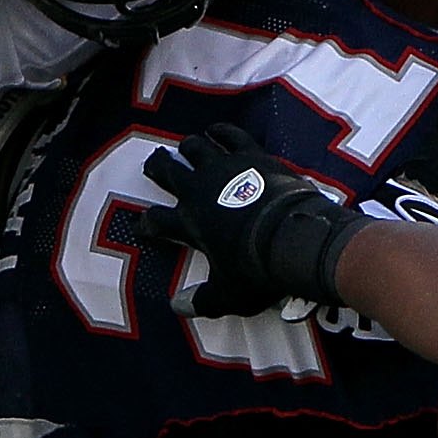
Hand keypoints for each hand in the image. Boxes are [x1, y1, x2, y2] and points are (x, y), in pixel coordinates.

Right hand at [138, 124, 371, 317]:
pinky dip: (222, 131)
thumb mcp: (228, 295)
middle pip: (169, 171)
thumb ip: (201, 300)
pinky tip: (216, 129)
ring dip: (189, 147)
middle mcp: (200, 191)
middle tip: (153, 164)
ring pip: (196, 147)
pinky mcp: (252, 156)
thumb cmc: (258, 270)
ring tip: (186, 146)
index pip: (158, 221)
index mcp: (190, 224)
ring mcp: (226, 168)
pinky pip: (231, 136)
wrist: (294, 239)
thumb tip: (177, 308)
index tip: (143, 224)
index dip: (147, 222)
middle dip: (158, 167)